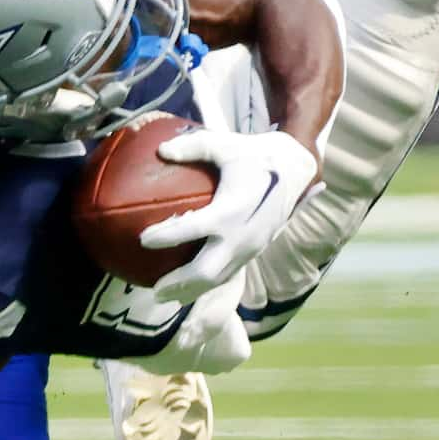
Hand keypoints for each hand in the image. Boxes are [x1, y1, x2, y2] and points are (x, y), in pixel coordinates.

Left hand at [140, 126, 319, 301]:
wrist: (295, 170)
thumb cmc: (256, 155)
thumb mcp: (226, 144)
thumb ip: (193, 146)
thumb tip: (161, 150)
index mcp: (232, 209)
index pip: (195, 228)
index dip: (168, 235)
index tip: (143, 239)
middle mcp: (242, 235)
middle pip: (206, 271)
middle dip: (179, 283)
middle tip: (154, 290)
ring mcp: (250, 247)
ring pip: (218, 279)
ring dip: (192, 291)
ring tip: (166, 295)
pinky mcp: (254, 251)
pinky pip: (228, 274)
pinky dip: (207, 283)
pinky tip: (188, 287)